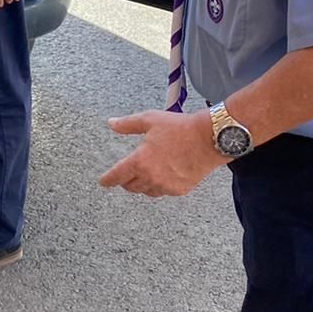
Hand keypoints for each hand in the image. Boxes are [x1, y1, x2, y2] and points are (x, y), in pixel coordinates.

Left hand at [99, 108, 225, 196]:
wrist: (209, 139)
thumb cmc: (181, 128)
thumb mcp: (149, 120)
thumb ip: (127, 124)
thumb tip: (112, 124)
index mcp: (140, 161)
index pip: (117, 176)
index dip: (107, 180)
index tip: (103, 182)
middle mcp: (151, 177)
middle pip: (130, 187)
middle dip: (125, 181)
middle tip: (126, 174)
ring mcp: (166, 186)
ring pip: (146, 191)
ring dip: (141, 185)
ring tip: (144, 174)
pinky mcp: (180, 190)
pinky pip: (163, 192)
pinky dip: (158, 186)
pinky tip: (162, 176)